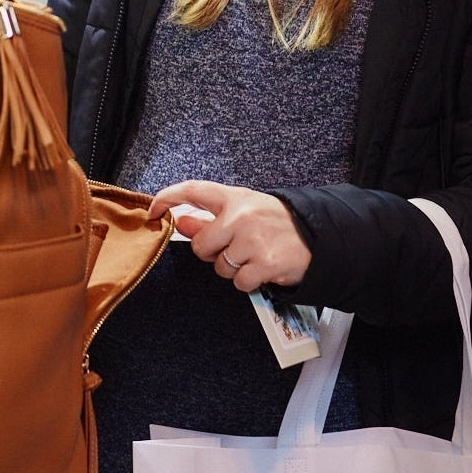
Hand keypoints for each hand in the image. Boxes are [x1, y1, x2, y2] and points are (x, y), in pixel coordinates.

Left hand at [149, 180, 312, 292]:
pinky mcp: (264, 264)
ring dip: (233, 268)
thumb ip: (210, 217)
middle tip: (235, 247)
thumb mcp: (245, 209)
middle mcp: (241, 216)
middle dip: (212, 252)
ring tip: (254, 256)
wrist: (318, 236)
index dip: (167, 198)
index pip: (193, 190)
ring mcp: (253, 240)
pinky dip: (248, 281)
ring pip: (219, 267)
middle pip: (200, 245)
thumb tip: (180, 221)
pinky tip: (262, 269)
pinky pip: (238, 282)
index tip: (154, 210)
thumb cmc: (277, 222)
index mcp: (234, 198)